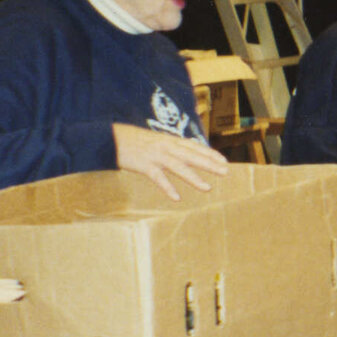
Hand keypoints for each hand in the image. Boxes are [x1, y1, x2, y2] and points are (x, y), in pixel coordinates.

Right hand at [112, 123, 229, 200]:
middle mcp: (166, 146)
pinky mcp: (143, 165)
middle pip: (191, 156)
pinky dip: (167, 188)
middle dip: (209, 164)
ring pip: (178, 167)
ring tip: (208, 188)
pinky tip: (177, 198)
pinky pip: (158, 178)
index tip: (224, 161)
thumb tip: (185, 153)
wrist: (110, 138)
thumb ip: (170, 147)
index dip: (210, 153)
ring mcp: (155, 156)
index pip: (194, 146)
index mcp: (169, 140)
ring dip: (194, 178)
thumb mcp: (156, 140)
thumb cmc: (134, 140)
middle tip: (225, 172)